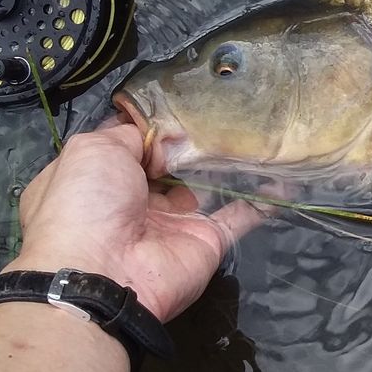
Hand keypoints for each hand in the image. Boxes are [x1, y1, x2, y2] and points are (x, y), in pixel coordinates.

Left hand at [3, 123, 264, 321]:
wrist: (105, 274)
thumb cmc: (88, 203)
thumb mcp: (93, 150)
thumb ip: (129, 133)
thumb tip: (163, 133)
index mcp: (100, 178)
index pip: (130, 144)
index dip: (153, 123)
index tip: (183, 98)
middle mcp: (135, 200)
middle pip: (173, 162)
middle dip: (195, 137)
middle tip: (228, 107)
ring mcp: (174, 221)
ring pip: (208, 184)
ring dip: (230, 162)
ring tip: (259, 129)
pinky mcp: (207, 239)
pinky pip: (240, 215)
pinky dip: (262, 197)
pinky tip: (283, 175)